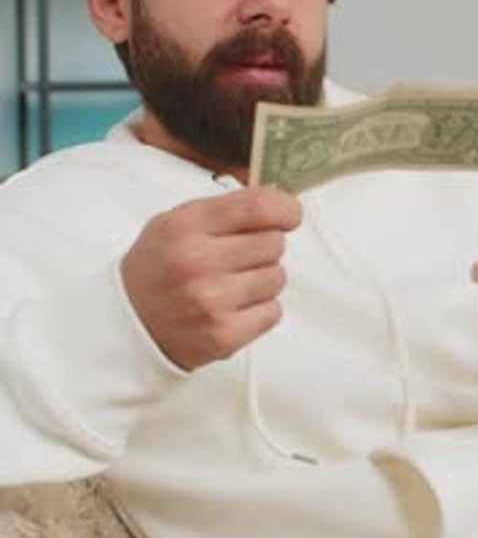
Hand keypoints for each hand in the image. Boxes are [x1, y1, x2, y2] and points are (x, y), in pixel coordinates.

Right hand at [121, 186, 301, 369]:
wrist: (127, 323)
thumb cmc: (158, 268)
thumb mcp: (176, 222)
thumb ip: (226, 208)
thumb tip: (280, 201)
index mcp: (186, 226)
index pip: (258, 206)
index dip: (285, 208)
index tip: (289, 214)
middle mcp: (198, 262)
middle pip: (273, 242)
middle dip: (264, 246)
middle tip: (239, 256)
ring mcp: (212, 301)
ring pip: (277, 277)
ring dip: (262, 278)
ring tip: (232, 283)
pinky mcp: (224, 335)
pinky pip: (273, 311)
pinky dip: (260, 308)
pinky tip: (234, 306)